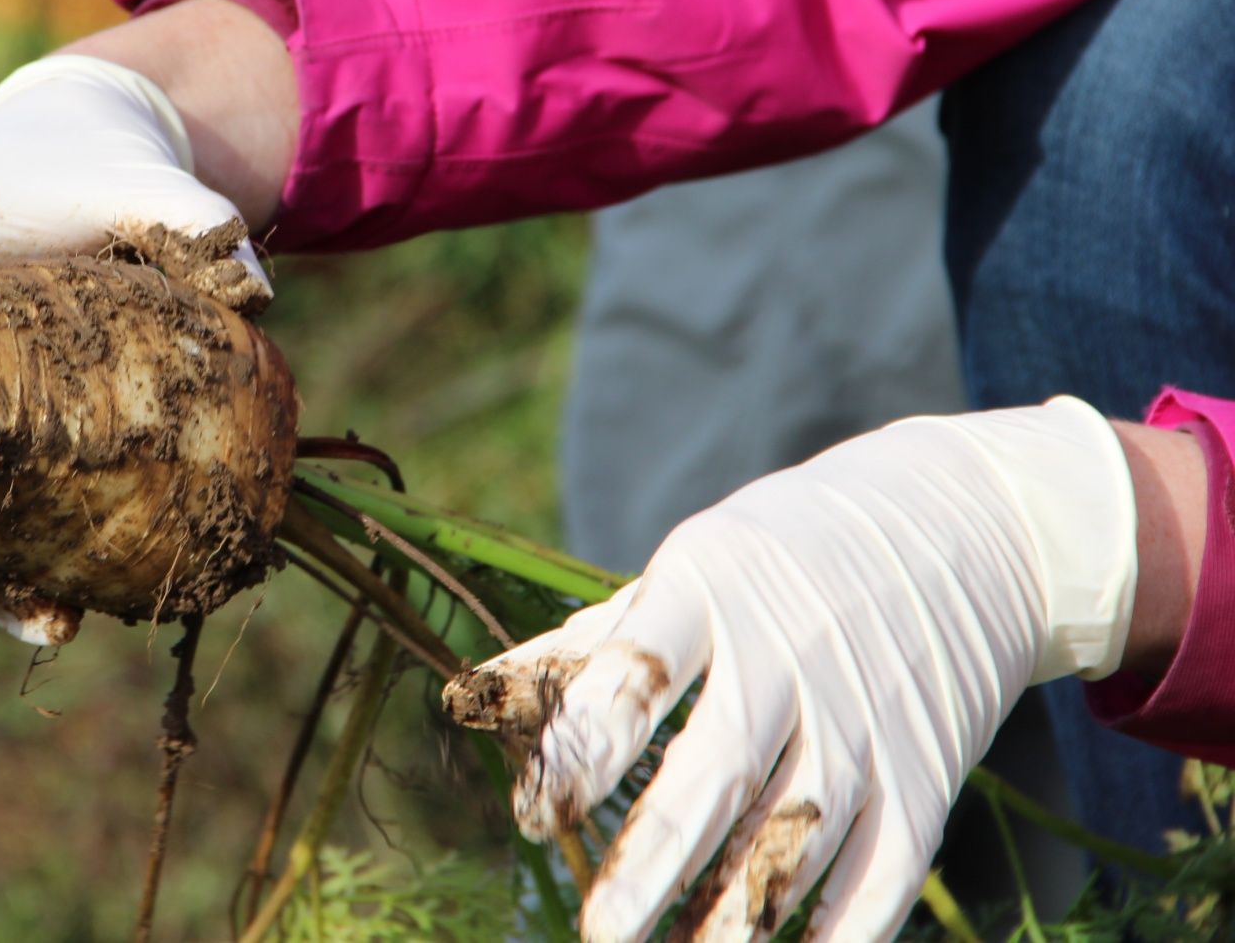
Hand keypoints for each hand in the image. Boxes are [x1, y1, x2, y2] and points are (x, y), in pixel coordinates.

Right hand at [0, 48, 274, 642]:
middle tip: (31, 619)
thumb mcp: (134, 180)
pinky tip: (88, 588)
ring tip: (58, 627)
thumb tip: (254, 286)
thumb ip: (182, 215)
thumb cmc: (95, 163)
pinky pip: (7, 493)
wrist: (101, 153)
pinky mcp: (9, 418)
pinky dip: (38, 543)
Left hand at [445, 399, 1139, 941]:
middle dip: (654, 857)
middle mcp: (791, 654)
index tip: (533, 814)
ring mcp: (865, 717)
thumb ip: (582, 647)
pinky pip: (884, 872)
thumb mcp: (685, 573)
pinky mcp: (927, 773)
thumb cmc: (780, 558)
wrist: (966, 528)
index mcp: (712, 589)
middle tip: (599, 932)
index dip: (586, 747)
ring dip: (737, 917)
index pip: (640, 671)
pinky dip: (841, 934)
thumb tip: (465, 703)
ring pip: (798, 837)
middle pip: (717, 770)